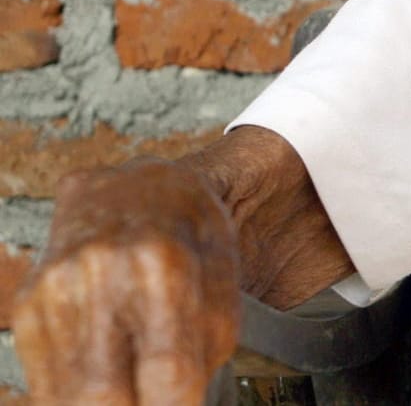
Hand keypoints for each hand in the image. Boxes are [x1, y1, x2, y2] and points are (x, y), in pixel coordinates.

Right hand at [12, 158, 240, 404]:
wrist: (140, 186)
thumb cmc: (192, 236)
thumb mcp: (223, 281)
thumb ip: (207, 347)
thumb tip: (181, 400)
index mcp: (164, 264)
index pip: (167, 369)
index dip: (177, 403)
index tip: (182, 403)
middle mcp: (100, 273)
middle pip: (102, 392)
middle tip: (155, 400)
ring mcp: (55, 288)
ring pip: (69, 392)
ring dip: (106, 401)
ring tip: (133, 387)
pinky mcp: (28, 304)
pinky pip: (44, 377)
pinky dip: (75, 391)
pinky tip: (105, 375)